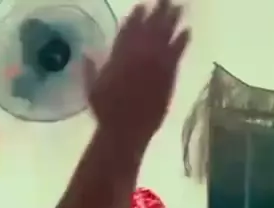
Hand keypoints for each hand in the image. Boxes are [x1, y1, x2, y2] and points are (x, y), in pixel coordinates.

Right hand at [86, 0, 189, 148]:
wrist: (125, 129)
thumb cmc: (106, 112)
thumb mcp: (92, 87)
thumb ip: (90, 68)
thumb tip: (85, 55)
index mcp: (118, 53)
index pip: (128, 28)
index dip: (136, 16)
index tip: (141, 6)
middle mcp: (137, 52)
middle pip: (150, 26)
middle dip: (158, 11)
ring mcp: (154, 62)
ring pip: (165, 35)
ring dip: (172, 19)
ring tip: (180, 7)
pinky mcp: (167, 75)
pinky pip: (176, 53)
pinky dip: (182, 41)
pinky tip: (188, 31)